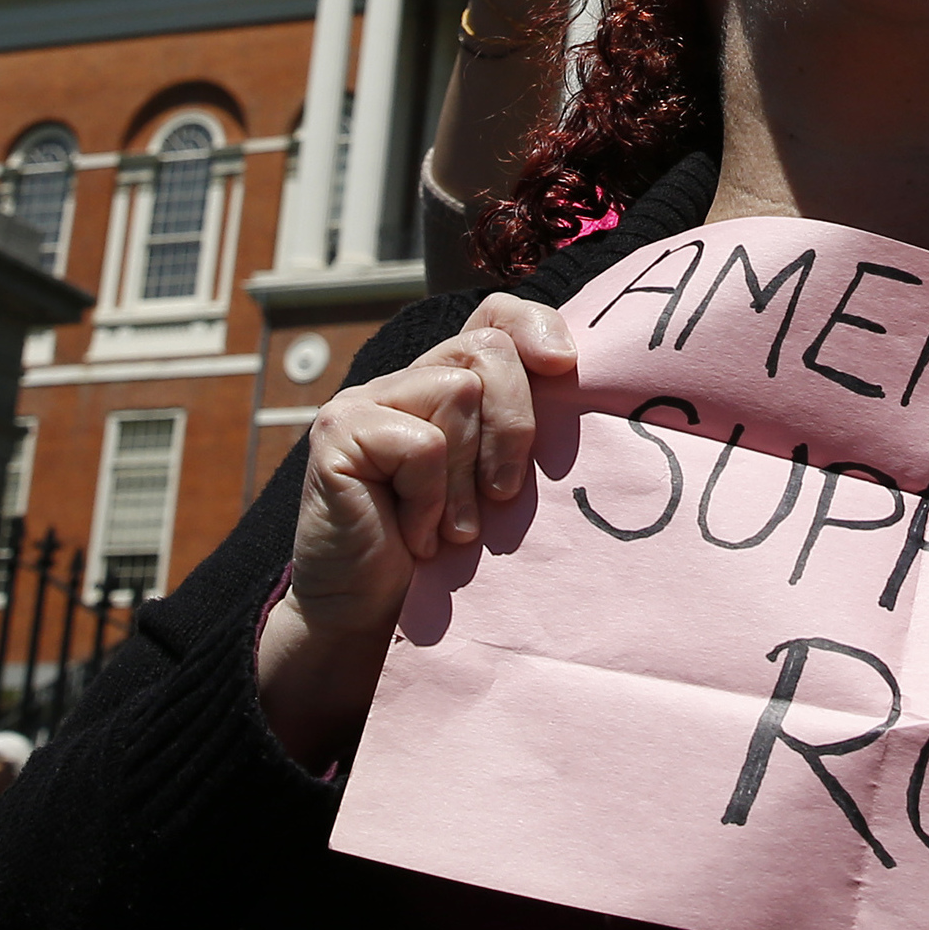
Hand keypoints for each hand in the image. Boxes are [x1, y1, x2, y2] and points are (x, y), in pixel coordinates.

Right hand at [255, 296, 573, 764]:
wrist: (368, 614)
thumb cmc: (447, 553)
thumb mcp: (498, 484)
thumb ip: (524, 433)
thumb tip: (591, 394)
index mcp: (449, 383)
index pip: (496, 315)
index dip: (535, 324)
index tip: (567, 365)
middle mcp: (405, 379)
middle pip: (487, 350)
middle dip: (514, 425)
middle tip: (504, 496)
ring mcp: (364, 399)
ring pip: (456, 396)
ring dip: (467, 480)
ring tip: (453, 532)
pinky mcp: (336, 429)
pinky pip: (420, 445)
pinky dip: (431, 499)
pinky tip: (415, 536)